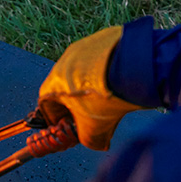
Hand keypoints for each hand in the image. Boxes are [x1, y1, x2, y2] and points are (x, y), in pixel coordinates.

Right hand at [38, 25, 140, 150]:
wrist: (134, 67)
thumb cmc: (105, 98)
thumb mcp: (94, 129)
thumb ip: (88, 139)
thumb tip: (96, 143)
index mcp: (54, 82)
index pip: (46, 104)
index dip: (56, 119)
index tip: (68, 127)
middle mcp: (64, 60)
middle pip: (66, 88)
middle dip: (77, 105)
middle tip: (92, 116)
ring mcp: (84, 46)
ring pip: (84, 72)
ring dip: (93, 88)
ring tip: (111, 100)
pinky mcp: (104, 38)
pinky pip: (102, 60)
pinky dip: (108, 73)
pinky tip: (121, 83)